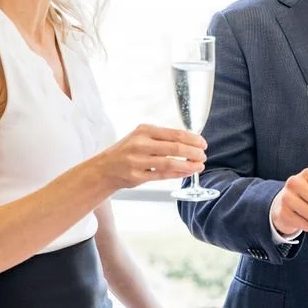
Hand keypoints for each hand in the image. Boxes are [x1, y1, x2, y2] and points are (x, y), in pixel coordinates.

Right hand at [92, 124, 206, 190]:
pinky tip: (187, 172)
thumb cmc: (127, 151)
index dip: (193, 139)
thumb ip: (163, 138)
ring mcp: (137, 161)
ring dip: (188, 165)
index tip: (203, 143)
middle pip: (175, 148)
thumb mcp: (142, 137)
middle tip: (203, 155)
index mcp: (144, 131)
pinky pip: (163, 176)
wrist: (104, 168)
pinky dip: (178, 174)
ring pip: (170, 163)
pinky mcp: (136, 177)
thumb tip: (191, 141)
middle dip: (193, 152)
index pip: (175, 134)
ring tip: (199, 165)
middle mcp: (140, 144)